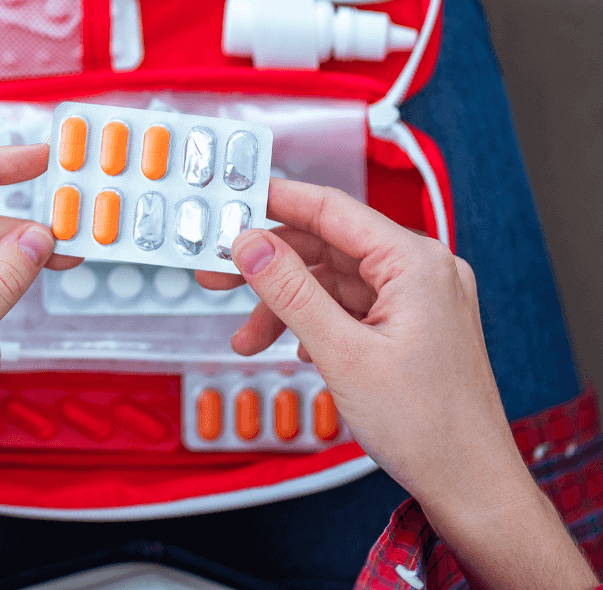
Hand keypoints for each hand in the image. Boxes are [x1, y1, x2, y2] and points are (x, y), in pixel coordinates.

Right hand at [221, 178, 594, 589]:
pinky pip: (348, 306)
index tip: (231, 201)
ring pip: (332, 280)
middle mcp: (421, 270)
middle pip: (326, 245)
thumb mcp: (343, 354)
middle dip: (269, 265)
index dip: (274, 202)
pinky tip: (293, 347)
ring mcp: (418, 297)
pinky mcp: (410, 324)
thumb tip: (250, 244)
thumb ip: (290, 291)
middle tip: (219, 275)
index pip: (330, 209)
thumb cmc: (430, 430)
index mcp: (415, 262)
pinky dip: (314, 321)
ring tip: (248, 338)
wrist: (474, 491)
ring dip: (286, 304)